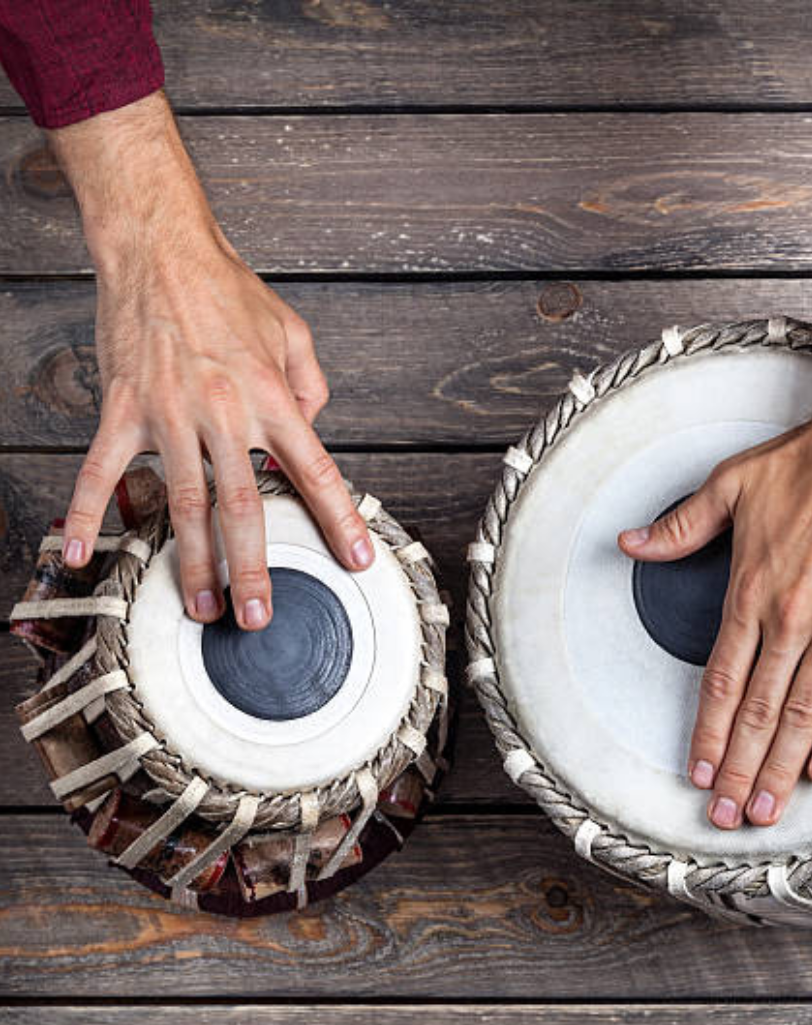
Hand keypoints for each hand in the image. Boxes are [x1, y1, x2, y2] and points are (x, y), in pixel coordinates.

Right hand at [48, 93, 371, 629]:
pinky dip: (89, 513)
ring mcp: (168, 413)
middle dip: (252, 568)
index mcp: (274, 397)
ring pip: (180, 502)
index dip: (338, 519)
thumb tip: (312, 435)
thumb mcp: (294, 335)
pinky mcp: (123, 407)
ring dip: (190, 561)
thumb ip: (311, 389)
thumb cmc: (229, 292)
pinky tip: (83, 554)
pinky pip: (101, 470)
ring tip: (199, 606)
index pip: (315, 470)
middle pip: (241, 505)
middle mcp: (225, 411)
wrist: (160, 248)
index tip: (354, 560)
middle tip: (257, 617)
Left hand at [620, 406, 811, 827]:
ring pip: (803, 714)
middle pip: (756, 712)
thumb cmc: (804, 460)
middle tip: (725, 816)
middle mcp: (790, 617)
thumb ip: (678, 528)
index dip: (705, 734)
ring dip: (780, 767)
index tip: (695, 773)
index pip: (720, 682)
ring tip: (765, 810)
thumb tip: (627, 542)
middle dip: (736, 769)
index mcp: (748, 591)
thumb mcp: (727, 488)